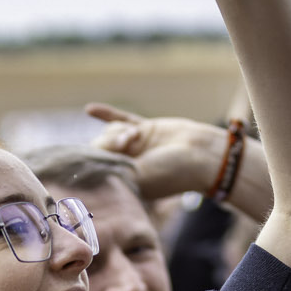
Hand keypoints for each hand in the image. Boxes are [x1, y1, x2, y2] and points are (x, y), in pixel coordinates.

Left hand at [87, 102, 229, 198]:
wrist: (203, 156)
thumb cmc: (172, 173)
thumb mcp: (137, 175)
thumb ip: (112, 166)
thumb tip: (87, 157)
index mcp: (126, 180)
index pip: (98, 166)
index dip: (98, 156)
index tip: (108, 154)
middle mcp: (129, 164)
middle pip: (102, 146)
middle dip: (111, 141)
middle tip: (128, 143)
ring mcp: (138, 146)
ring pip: (113, 131)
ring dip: (120, 130)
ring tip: (135, 137)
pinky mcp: (147, 130)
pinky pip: (122, 119)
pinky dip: (106, 114)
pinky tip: (90, 109)